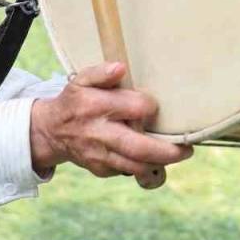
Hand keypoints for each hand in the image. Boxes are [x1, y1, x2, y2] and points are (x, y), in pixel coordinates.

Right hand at [29, 62, 191, 182]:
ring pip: (137, 167)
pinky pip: (128, 172)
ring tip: (176, 154)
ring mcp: (99, 155)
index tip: (154, 107)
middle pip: (139, 148)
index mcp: (96, 106)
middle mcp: (98, 133)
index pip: (136, 108)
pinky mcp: (100, 169)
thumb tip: (120, 68)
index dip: (150, 107)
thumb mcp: (81, 80)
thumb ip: (100, 72)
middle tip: (187, 149)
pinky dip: (143, 166)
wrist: (52, 131)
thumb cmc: (76, 101)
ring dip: (160, 163)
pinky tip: (150, 156)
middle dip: (168, 152)